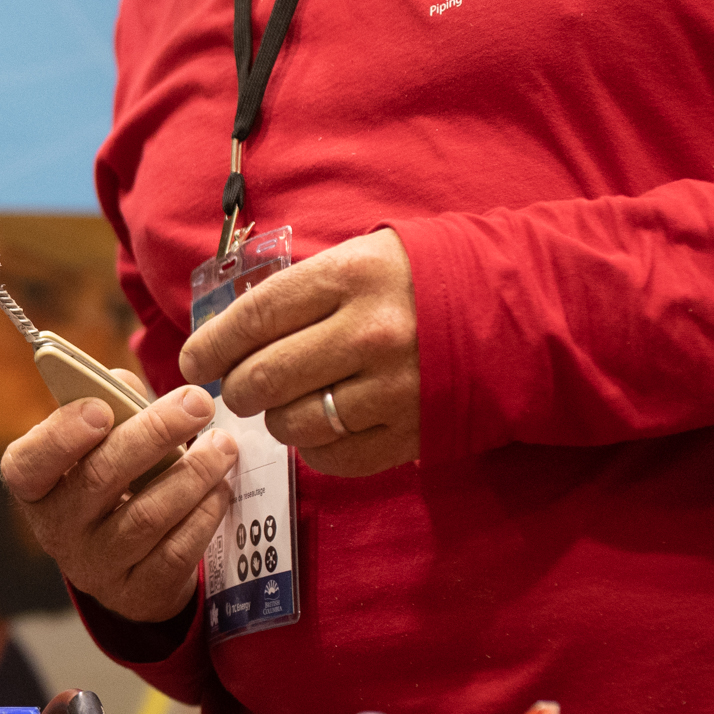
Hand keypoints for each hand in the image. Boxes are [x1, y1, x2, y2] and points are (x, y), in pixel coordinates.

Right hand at [0, 385, 242, 626]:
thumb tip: (122, 381)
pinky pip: (175, 552)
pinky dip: (204, 514)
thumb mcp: (97, 446)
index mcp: (34, 487)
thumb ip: (109, 405)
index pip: (28, 463)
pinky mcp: (137, 593)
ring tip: (222, 445)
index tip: (103, 407)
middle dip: (153, 434)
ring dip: (191, 474)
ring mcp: (95, 567)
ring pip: (146, 516)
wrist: (127, 564)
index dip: (63, 435)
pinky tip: (221, 487)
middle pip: (100, 478)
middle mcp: (57, 531)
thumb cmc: (111, 483)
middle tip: (197, 403)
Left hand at [180, 229, 419, 477]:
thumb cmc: (425, 280)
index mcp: (351, 277)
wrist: (520, 312)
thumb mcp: (365, 257)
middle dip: (237, 389)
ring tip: (289, 404)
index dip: (211, 345)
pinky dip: (315, 449)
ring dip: (277, 419)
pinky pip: (334, 457)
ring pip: (293, 423)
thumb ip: (303, 289)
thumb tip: (230, 329)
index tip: (193, 361)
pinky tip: (324, 428)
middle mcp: (368, 333)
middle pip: (264, 377)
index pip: (255, 317)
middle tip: (239, 388)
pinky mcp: (411, 432)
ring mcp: (392, 388)